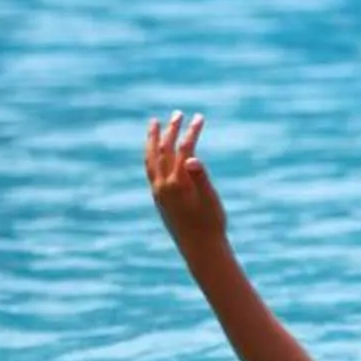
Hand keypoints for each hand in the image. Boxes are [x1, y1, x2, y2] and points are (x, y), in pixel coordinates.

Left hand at [144, 111, 223, 244]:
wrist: (199, 247)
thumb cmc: (210, 223)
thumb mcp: (210, 199)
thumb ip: (200, 177)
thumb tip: (192, 158)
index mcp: (177, 183)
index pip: (183, 149)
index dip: (191, 132)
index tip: (199, 118)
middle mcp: (162, 185)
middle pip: (163, 150)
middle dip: (171, 130)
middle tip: (178, 114)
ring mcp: (158, 191)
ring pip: (151, 158)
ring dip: (153, 139)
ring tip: (155, 124)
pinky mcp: (158, 197)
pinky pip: (150, 169)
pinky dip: (151, 154)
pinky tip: (155, 150)